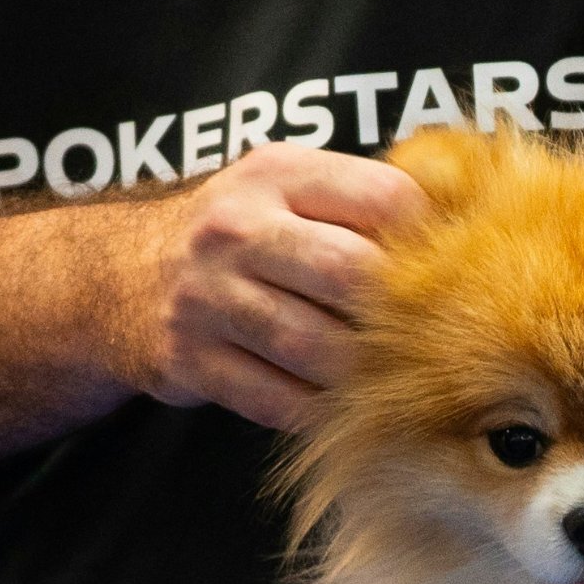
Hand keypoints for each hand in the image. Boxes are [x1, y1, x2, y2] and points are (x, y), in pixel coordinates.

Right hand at [98, 142, 422, 430]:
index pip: (385, 199)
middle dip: (395, 312)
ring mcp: (209, 297)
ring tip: (383, 373)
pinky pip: (277, 401)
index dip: (429, 239)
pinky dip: (318, 410)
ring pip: (316, 347)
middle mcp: (238, 229)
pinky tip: (336, 403)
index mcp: (277, 173)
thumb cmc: (235, 232)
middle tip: (421, 334)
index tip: (444, 268)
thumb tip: (466, 224)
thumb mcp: (284, 185)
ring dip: (360, 369)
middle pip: (353, 275)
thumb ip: (358, 198)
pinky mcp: (190, 360)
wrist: (117, 276)